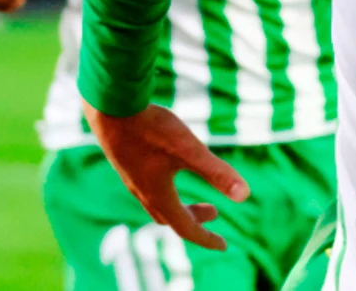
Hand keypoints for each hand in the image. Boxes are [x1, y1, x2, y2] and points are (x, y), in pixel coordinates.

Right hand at [84, 102, 249, 251]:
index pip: (186, 228)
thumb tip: (245, 196)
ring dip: (178, 207)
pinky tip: (170, 170)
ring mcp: (132, 178)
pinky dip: (165, 192)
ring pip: (157, 204)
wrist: (110, 108)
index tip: (223, 245)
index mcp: (159, 196)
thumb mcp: (190, 150)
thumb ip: (216, 172)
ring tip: (194, 197)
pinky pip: (147, 189)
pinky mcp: (127, 163)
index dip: (206, 239)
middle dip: (194, 220)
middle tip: (215, 213)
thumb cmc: (151, 129)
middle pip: (171, 218)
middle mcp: (143, 192)